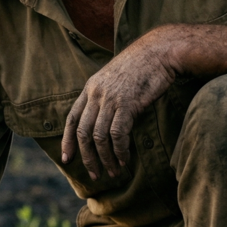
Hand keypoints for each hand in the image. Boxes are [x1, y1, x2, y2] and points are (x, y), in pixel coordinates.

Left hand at [61, 32, 177, 179]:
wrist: (160, 51)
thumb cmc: (141, 67)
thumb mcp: (114, 79)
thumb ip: (105, 98)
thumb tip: (103, 123)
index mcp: (90, 88)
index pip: (72, 119)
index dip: (68, 141)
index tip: (66, 159)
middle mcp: (96, 94)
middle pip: (83, 133)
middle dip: (87, 158)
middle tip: (95, 175)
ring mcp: (110, 99)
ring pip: (99, 137)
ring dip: (106, 159)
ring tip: (114, 172)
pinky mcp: (127, 104)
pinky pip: (118, 134)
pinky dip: (120, 151)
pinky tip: (125, 160)